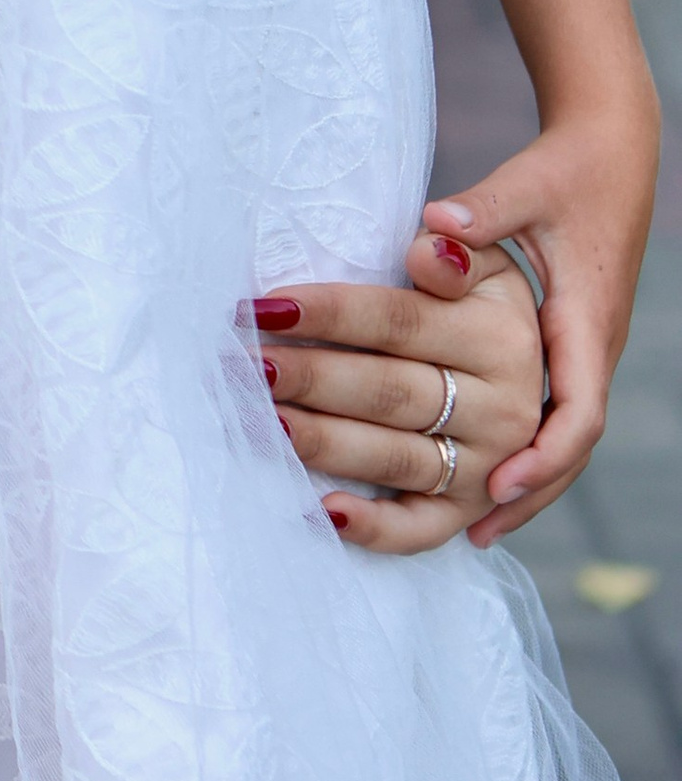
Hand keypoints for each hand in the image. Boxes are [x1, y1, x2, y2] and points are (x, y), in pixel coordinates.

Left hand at [250, 232, 543, 555]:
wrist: (536, 365)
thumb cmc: (481, 300)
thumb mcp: (488, 264)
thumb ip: (459, 252)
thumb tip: (429, 252)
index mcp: (503, 338)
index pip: (399, 323)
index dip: (330, 313)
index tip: (266, 306)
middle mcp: (505, 408)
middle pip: (387, 391)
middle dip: (309, 376)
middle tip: (244, 365)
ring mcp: (491, 466)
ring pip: (394, 455)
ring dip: (323, 440)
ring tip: (263, 420)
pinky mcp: (472, 510)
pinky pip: (421, 528)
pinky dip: (374, 527)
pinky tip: (323, 511)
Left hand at [422, 100, 657, 530]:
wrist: (612, 150)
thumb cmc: (569, 167)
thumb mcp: (529, 185)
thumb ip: (484, 211)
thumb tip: (434, 230)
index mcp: (588, 319)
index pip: (580, 408)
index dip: (543, 455)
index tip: (499, 484)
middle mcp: (591, 345)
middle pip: (571, 441)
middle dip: (529, 489)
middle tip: (475, 532)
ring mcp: (582, 349)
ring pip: (562, 435)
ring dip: (525, 480)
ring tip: (474, 526)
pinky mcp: (567, 343)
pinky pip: (551, 411)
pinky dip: (523, 448)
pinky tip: (482, 474)